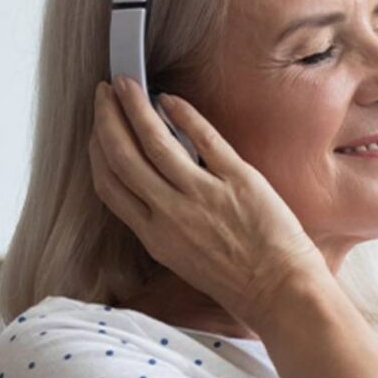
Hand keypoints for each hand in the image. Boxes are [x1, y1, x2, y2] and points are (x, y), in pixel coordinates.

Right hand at [91, 76, 329, 327]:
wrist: (281, 293)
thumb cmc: (238, 281)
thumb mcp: (183, 259)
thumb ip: (162, 223)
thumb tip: (152, 183)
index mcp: (154, 236)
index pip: (110, 185)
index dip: (96, 152)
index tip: (95, 130)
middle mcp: (170, 213)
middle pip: (123, 156)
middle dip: (107, 119)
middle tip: (104, 93)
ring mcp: (203, 195)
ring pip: (155, 140)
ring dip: (135, 106)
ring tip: (127, 84)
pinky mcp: (238, 179)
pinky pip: (203, 136)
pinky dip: (183, 113)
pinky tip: (171, 100)